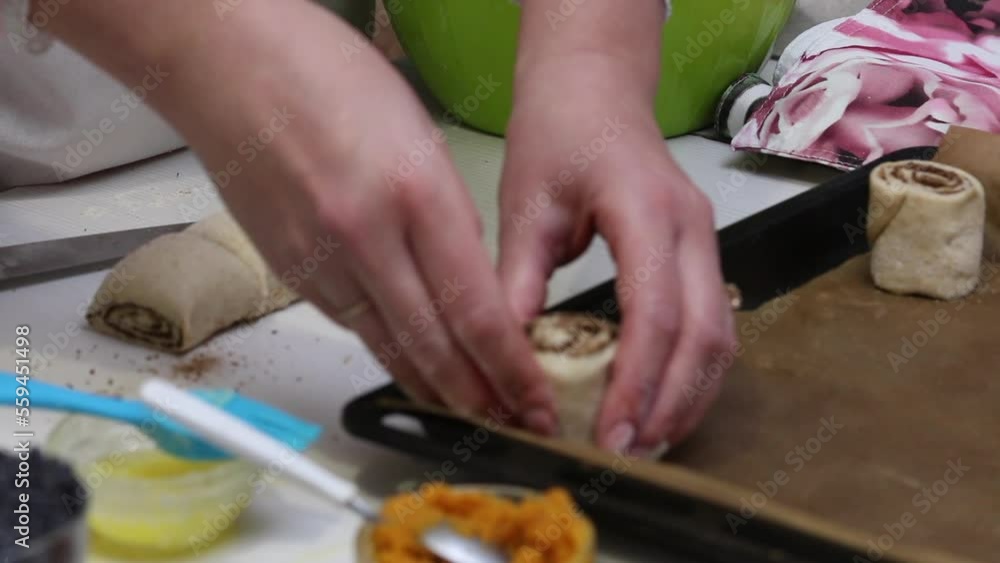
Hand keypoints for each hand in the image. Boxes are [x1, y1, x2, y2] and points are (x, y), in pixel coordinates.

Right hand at [43, 1, 556, 431]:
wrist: (228, 64)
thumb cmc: (324, 76)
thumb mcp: (420, 134)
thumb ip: (447, 214)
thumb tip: (467, 279)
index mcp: (413, 192)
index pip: (475, 308)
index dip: (512, 367)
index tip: (535, 397)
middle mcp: (365, 237)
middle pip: (433, 345)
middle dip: (481, 395)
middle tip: (514, 422)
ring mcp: (320, 260)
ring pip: (388, 347)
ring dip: (435, 387)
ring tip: (471, 412)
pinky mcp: (289, 271)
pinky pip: (350, 325)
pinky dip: (387, 352)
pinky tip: (410, 368)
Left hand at [498, 57, 734, 452]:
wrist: (596, 88)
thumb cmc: (558, 133)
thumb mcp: (526, 202)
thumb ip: (520, 277)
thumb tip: (509, 355)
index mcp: (644, 209)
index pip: (654, 311)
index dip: (636, 380)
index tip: (609, 430)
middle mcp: (692, 227)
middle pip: (704, 334)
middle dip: (671, 403)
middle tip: (631, 452)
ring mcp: (706, 239)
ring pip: (721, 336)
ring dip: (690, 396)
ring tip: (649, 442)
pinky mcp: (702, 253)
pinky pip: (714, 324)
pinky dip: (694, 373)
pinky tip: (663, 403)